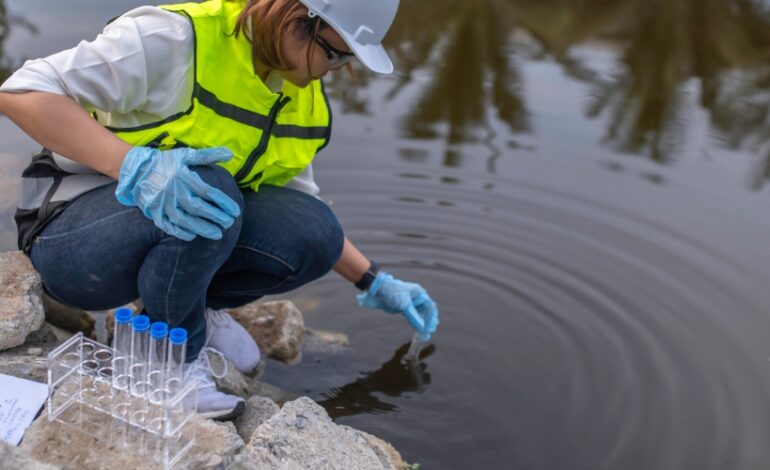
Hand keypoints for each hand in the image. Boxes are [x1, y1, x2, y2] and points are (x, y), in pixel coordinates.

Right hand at [115, 146, 240, 240]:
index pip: (207, 192)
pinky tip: (192, 236)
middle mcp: (173, 190)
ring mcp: (162, 202)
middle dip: (215, 217)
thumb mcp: (186, 155)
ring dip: (201, 228)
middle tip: (229, 224)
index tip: (236, 211)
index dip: (223, 202)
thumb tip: (230, 153)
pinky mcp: (153, 211)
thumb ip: (208, 156)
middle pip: (197, 207)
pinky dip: (179, 232)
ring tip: (217, 234)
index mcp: (183, 176)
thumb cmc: (166, 162)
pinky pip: (166, 225)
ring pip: (183, 219)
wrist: (136, 169)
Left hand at [356, 272, 438, 340]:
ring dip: (423, 325)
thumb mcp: (404, 304)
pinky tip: (418, 331)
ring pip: (420, 316)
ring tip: (425, 335)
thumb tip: (422, 328)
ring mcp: (410, 304)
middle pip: (426, 311)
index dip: (431, 318)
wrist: (376, 290)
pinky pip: (412, 318)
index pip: (429, 306)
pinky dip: (416, 324)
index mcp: (419, 293)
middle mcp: (417, 298)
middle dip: (429, 322)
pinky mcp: (404, 309)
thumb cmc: (391, 292)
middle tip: (430, 332)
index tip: (430, 328)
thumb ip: (413, 317)